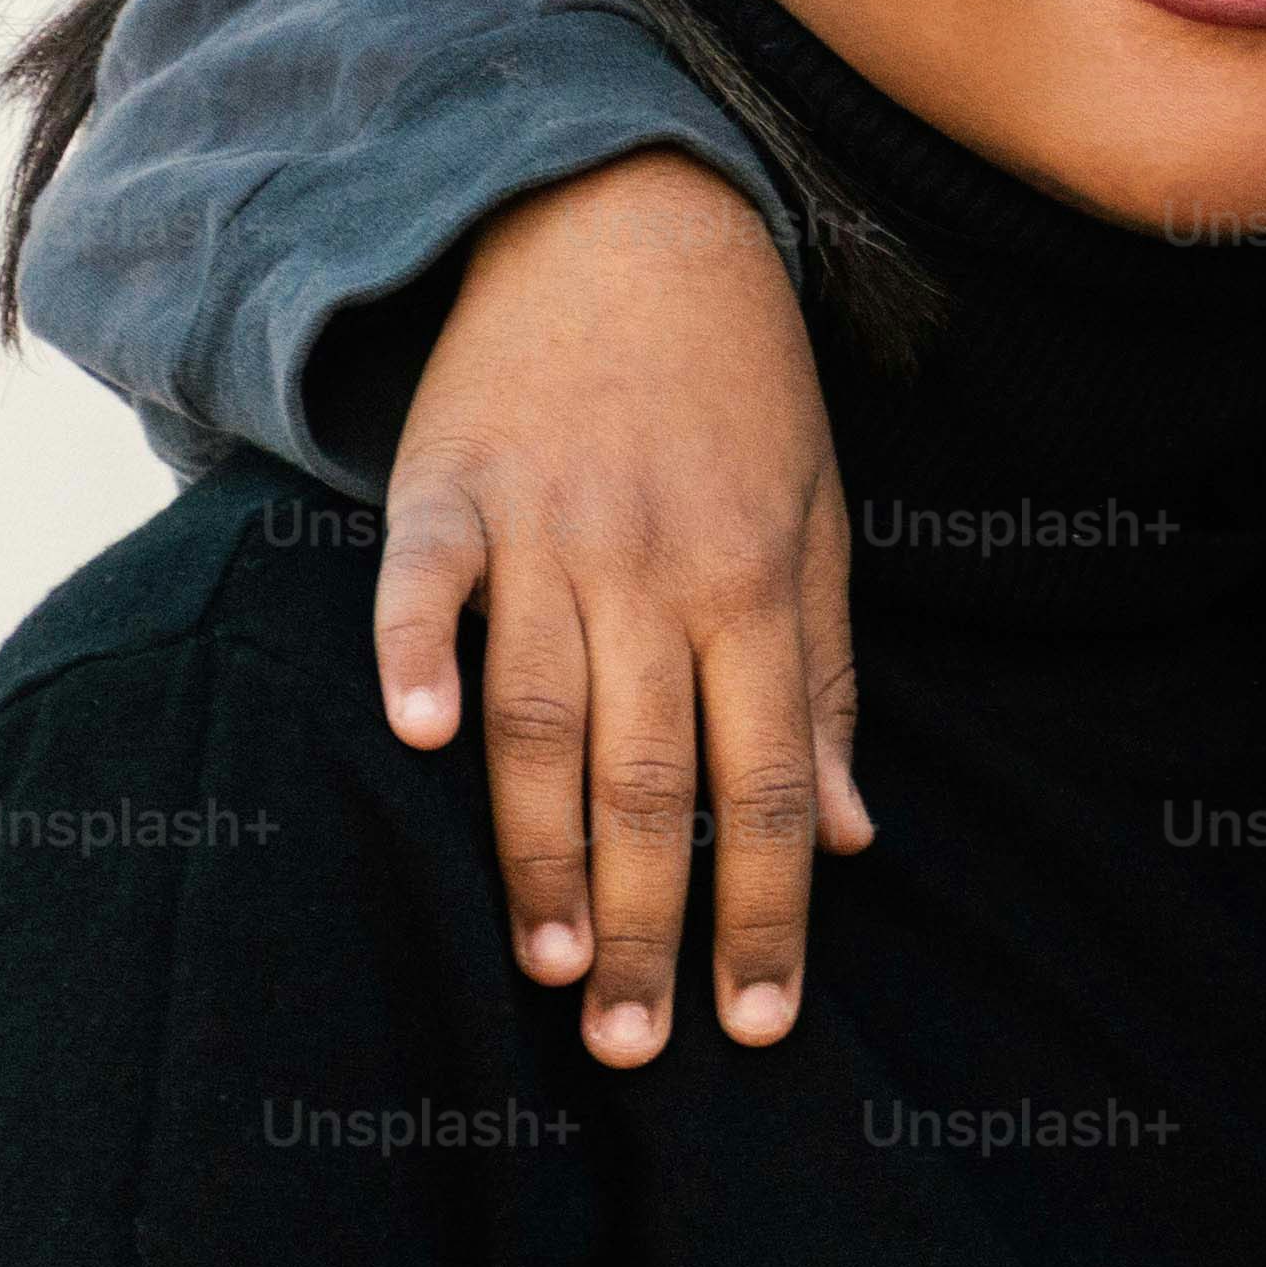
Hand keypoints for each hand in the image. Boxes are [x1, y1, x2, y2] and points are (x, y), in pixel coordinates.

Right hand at [368, 150, 863, 1061]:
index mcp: (757, 587)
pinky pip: (428, 580)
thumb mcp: (818, 522)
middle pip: (652, 776)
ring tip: (551, 962)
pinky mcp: (449, 483)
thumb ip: (824, 680)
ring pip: (543, 712)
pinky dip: (418, 652)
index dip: (766, 913)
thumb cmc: (737, 393)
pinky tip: (416, 738)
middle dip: (652, 921)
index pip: (766, 788)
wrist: (629, 221)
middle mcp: (657, 570)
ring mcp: (549, 526)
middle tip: (635, 1045)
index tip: (755, 1025)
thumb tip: (848, 836)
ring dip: (542, 846)